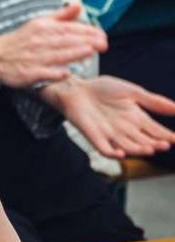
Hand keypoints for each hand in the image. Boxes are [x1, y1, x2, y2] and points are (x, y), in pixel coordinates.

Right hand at [0, 4, 105, 86]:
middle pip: (64, 40)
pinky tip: (67, 72)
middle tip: (103, 43)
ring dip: (73, 53)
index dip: (86, 31)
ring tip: (90, 51)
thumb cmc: (19, 41)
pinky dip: (54, 72)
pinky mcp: (27, 73)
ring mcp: (33, 58)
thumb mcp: (38, 23)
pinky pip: (43, 73)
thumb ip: (60, 16)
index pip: (68, 28)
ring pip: (56, 55)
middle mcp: (38, 42)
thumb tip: (78, 6)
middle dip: (85, 41)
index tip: (102, 34)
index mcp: (41, 28)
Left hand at [41, 75, 174, 158]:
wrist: (76, 88)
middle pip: (144, 141)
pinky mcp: (94, 136)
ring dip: (139, 150)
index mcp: (137, 119)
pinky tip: (121, 153)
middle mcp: (126, 130)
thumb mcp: (132, 92)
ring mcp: (110, 134)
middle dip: (155, 144)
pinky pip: (104, 149)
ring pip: (128, 147)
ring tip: (150, 149)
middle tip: (164, 144)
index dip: (166, 136)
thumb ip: (153, 101)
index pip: (155, 131)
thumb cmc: (103, 89)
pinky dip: (113, 153)